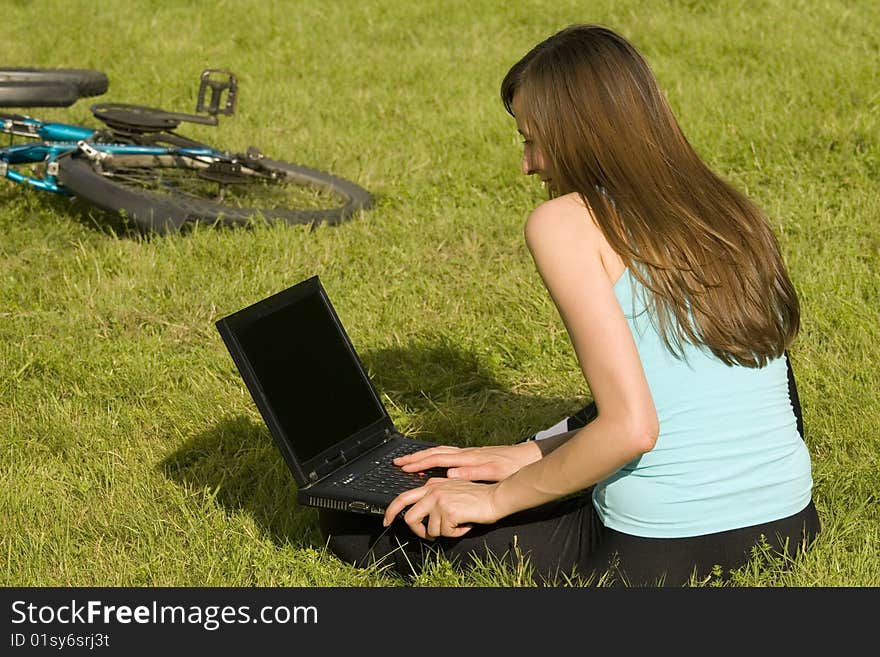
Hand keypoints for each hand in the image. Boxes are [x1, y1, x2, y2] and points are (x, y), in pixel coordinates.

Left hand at [383, 479, 501, 538]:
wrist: (495, 498)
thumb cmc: (478, 498)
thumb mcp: (452, 491)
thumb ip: (436, 498)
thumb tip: (425, 517)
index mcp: (431, 486)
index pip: (404, 497)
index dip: (392, 511)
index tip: (387, 520)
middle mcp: (432, 491)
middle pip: (409, 516)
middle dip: (416, 531)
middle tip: (425, 536)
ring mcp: (439, 500)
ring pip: (430, 529)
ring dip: (445, 532)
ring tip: (458, 524)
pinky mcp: (448, 511)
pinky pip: (445, 533)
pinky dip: (456, 533)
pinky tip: (465, 524)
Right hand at [393, 442, 540, 482]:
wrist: (526, 457)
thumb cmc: (512, 467)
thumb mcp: (493, 473)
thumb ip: (471, 473)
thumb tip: (449, 473)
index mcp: (467, 457)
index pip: (437, 458)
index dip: (418, 463)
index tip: (402, 466)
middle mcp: (465, 452)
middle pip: (434, 452)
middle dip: (415, 456)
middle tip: (397, 461)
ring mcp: (469, 452)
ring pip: (440, 451)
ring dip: (423, 455)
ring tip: (410, 460)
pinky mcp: (473, 454)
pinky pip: (447, 453)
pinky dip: (435, 455)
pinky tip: (434, 460)